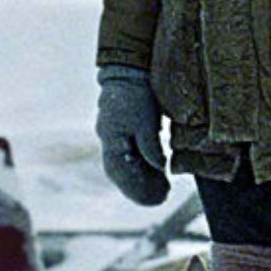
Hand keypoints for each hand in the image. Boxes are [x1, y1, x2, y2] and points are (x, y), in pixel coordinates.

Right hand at [96, 65, 168, 204]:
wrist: (127, 71)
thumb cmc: (137, 95)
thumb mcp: (147, 121)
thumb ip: (151, 147)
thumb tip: (159, 168)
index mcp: (112, 140)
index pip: (121, 173)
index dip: (137, 189)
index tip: (157, 199)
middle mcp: (108, 140)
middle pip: (120, 173)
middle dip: (139, 188)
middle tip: (161, 198)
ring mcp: (112, 136)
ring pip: (123, 166)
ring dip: (140, 179)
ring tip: (162, 189)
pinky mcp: (120, 131)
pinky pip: (127, 156)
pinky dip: (139, 168)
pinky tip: (154, 173)